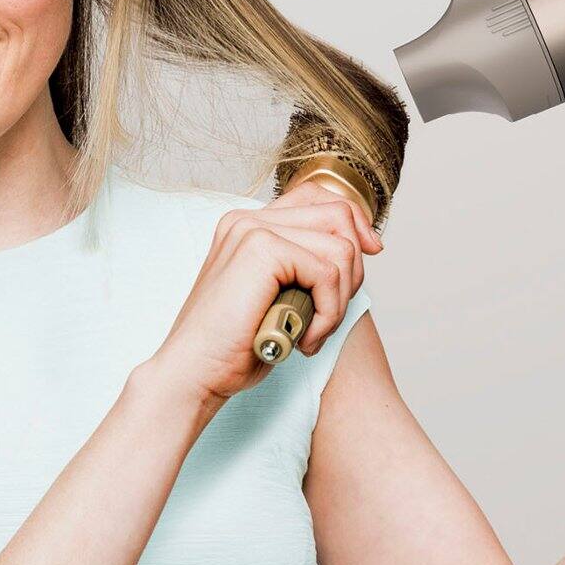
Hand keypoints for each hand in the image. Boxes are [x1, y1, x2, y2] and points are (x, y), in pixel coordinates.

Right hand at [138, 179, 380, 412]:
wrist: (195, 369)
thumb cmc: (234, 345)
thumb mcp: (274, 298)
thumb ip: (300, 269)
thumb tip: (358, 253)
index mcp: (247, 225)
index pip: (315, 195)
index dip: (352, 221)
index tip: (370, 254)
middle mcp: (248, 218)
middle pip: (337, 214)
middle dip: (352, 270)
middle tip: (327, 316)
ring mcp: (253, 229)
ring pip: (340, 247)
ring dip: (339, 300)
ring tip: (312, 332)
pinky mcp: (262, 249)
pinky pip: (327, 273)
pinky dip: (328, 313)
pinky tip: (305, 338)